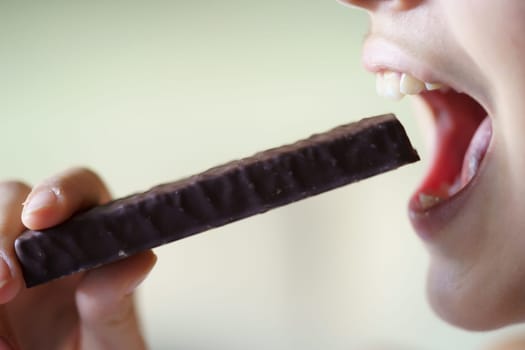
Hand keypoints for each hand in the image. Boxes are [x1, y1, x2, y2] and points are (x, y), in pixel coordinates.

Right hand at [0, 167, 155, 348]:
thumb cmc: (100, 349)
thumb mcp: (112, 337)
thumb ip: (116, 303)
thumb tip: (141, 259)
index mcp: (94, 234)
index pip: (80, 188)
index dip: (58, 190)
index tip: (39, 217)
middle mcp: (49, 237)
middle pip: (14, 200)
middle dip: (2, 237)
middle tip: (4, 289)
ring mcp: (12, 255)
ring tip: (3, 341)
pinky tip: (2, 344)